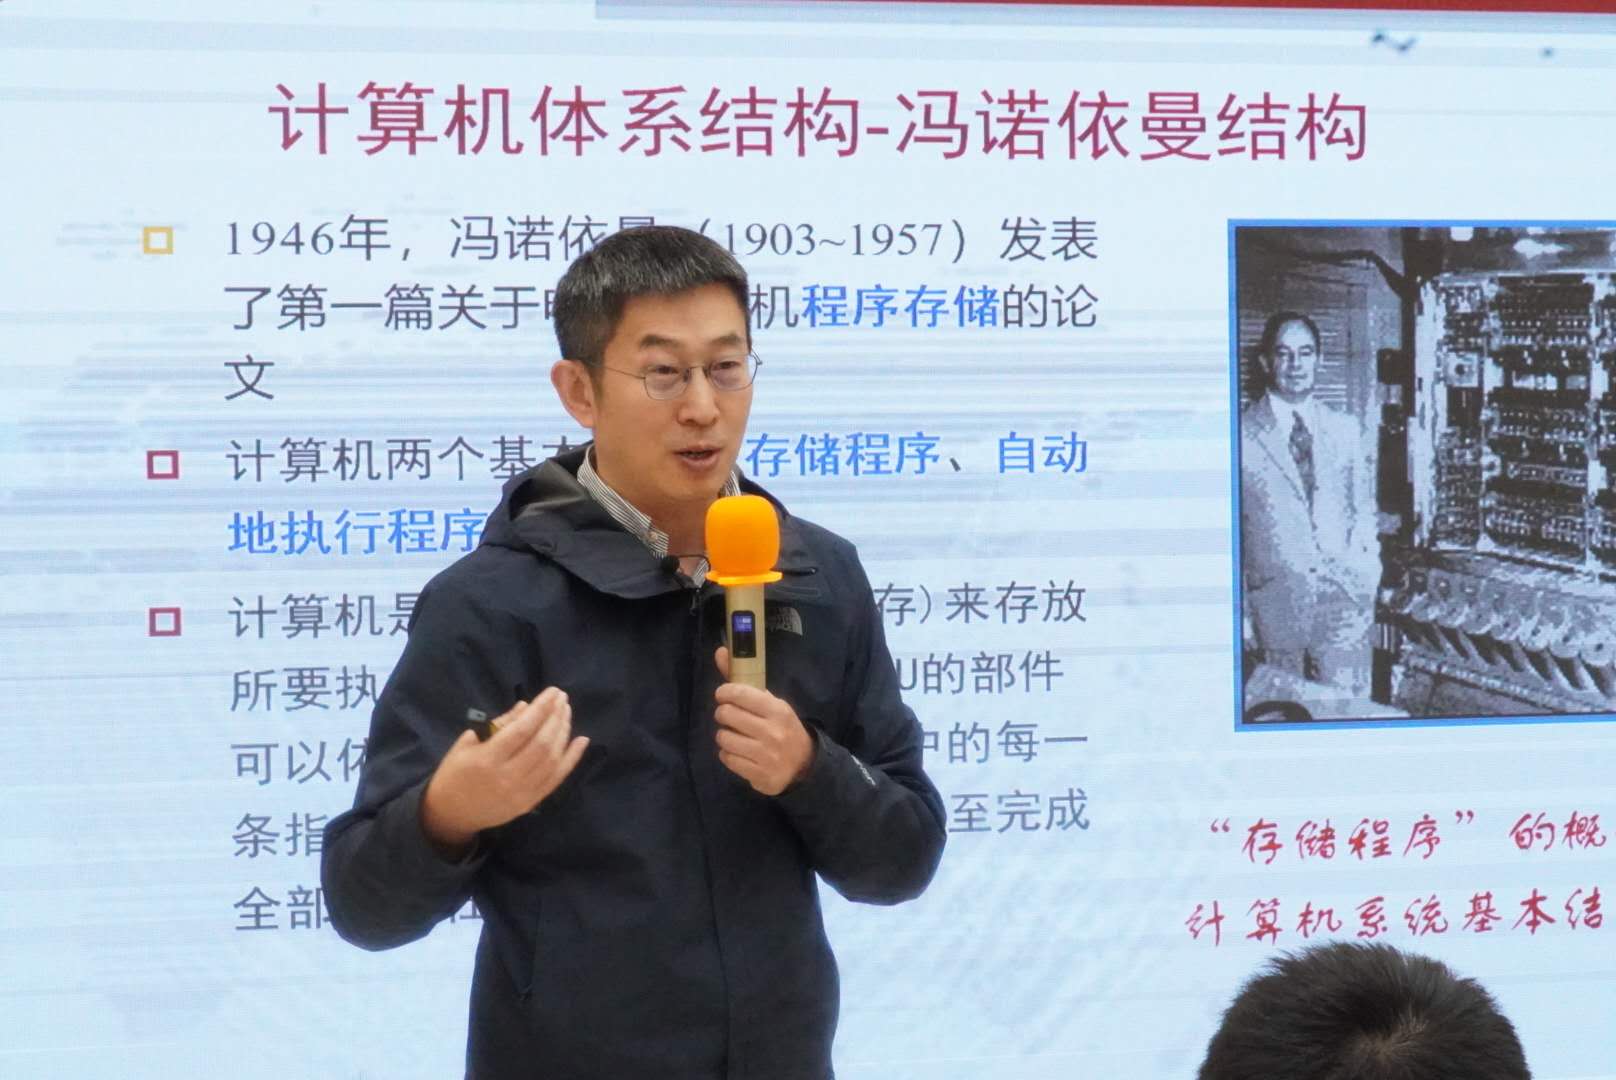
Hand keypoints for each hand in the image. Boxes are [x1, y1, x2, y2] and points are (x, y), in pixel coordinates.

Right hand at [420, 687, 588, 856]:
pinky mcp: (530, 803)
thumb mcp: (468, 743)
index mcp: (487, 759)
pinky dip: (572, 759)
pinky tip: (581, 740)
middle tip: (562, 698)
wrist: (451, 813)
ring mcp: (521, 793)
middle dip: (555, 717)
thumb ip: (499, 725)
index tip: (553, 692)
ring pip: (552, 760)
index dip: (541, 709)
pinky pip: (557, 779)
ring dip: (563, 733)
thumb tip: (527, 706)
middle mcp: (507, 777)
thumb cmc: (455, 772)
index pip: (523, 730)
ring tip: (566, 712)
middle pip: (542, 744)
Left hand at [713, 646, 812, 795]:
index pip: (740, 694)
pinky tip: (738, 751)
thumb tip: (720, 651)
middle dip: (723, 713)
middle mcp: (772, 732)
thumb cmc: (782, 727)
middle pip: (727, 715)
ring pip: (724, 738)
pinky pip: (727, 759)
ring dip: (724, 735)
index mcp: (777, 710)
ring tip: (734, 735)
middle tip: (728, 715)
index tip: (723, 695)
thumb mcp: (771, 702)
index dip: (724, 692)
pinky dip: (728, 754)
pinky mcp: (758, 775)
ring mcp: (765, 755)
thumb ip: (743, 680)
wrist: (804, 764)